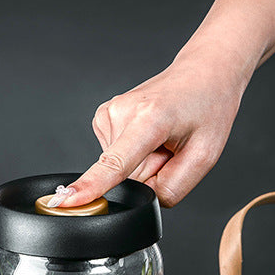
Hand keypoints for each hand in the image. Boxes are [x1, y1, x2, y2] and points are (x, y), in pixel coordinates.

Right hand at [60, 52, 247, 207]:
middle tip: (171, 149)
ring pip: (121, 168)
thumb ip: (172, 189)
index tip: (67, 199)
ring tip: (163, 139)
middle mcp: (122, 112)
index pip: (116, 162)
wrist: (202, 75)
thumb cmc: (207, 110)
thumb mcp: (204, 157)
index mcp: (150, 118)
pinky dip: (136, 153)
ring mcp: (109, 113)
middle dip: (151, 173)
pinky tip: (151, 135)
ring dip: (145, 162)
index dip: (92, 185)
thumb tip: (140, 199)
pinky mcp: (104, 118)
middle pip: (126, 176)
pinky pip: (118, 157)